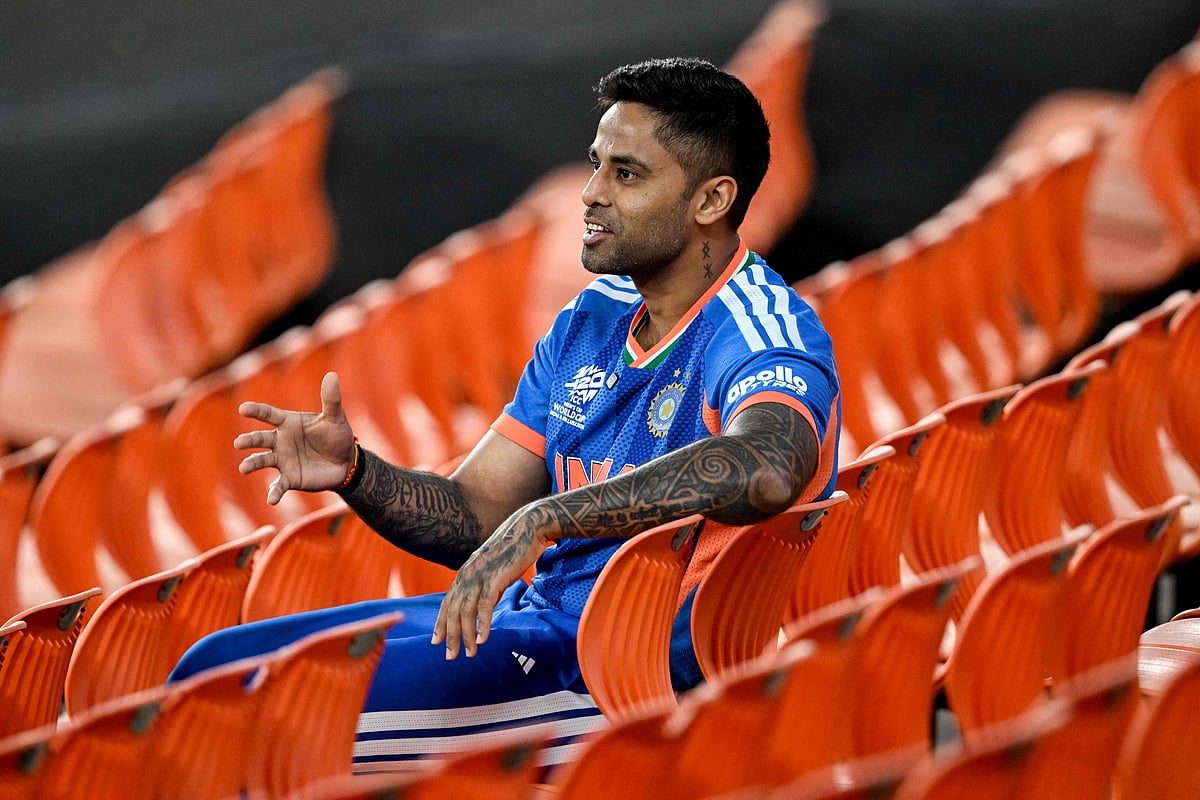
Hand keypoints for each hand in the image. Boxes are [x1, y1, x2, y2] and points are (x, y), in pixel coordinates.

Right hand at [234, 371, 355, 504]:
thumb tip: (332, 375)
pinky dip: (273, 493)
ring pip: (261, 461)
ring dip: (252, 464)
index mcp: (288, 423)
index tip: (243, 408)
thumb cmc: (337, 436)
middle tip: (239, 443)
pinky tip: (271, 499)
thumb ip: (331, 399)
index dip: (256, 411)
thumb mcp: (335, 418)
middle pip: (260, 438)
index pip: (268, 414)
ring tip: (244, 468)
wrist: (346, 463)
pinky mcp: (289, 478)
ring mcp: (282, 460)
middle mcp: (280, 441)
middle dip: (248, 440)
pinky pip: (277, 486)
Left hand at [431, 505, 550, 658]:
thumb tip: (486, 607)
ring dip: (466, 635)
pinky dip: (482, 624)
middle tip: (451, 656)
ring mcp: (480, 576)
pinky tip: (483, 639)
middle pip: (452, 611)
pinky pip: (485, 606)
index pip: (447, 602)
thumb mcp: (494, 569)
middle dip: (450, 636)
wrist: (528, 528)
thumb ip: (487, 587)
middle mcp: (467, 574)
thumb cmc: (514, 548)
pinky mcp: (495, 577)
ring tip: (469, 653)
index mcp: (465, 572)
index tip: (437, 641)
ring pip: (466, 611)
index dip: (441, 623)